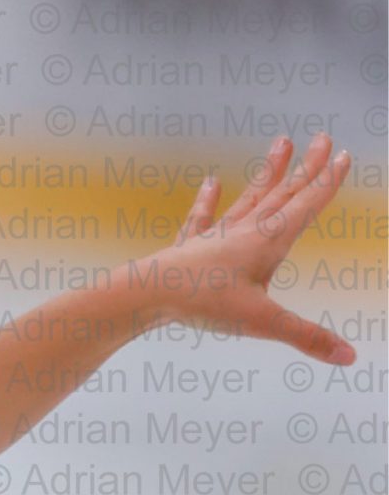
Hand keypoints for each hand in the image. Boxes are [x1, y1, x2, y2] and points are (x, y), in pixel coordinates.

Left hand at [123, 132, 357, 364]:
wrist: (144, 294)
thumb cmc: (203, 303)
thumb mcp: (262, 322)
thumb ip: (308, 337)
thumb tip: (350, 357)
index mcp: (268, 241)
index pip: (306, 205)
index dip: (327, 181)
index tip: (343, 154)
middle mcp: (244, 231)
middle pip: (283, 193)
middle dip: (307, 167)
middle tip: (323, 137)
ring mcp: (215, 236)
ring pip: (249, 197)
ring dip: (269, 173)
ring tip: (281, 143)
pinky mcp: (189, 247)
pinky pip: (202, 218)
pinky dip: (207, 201)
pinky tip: (209, 182)